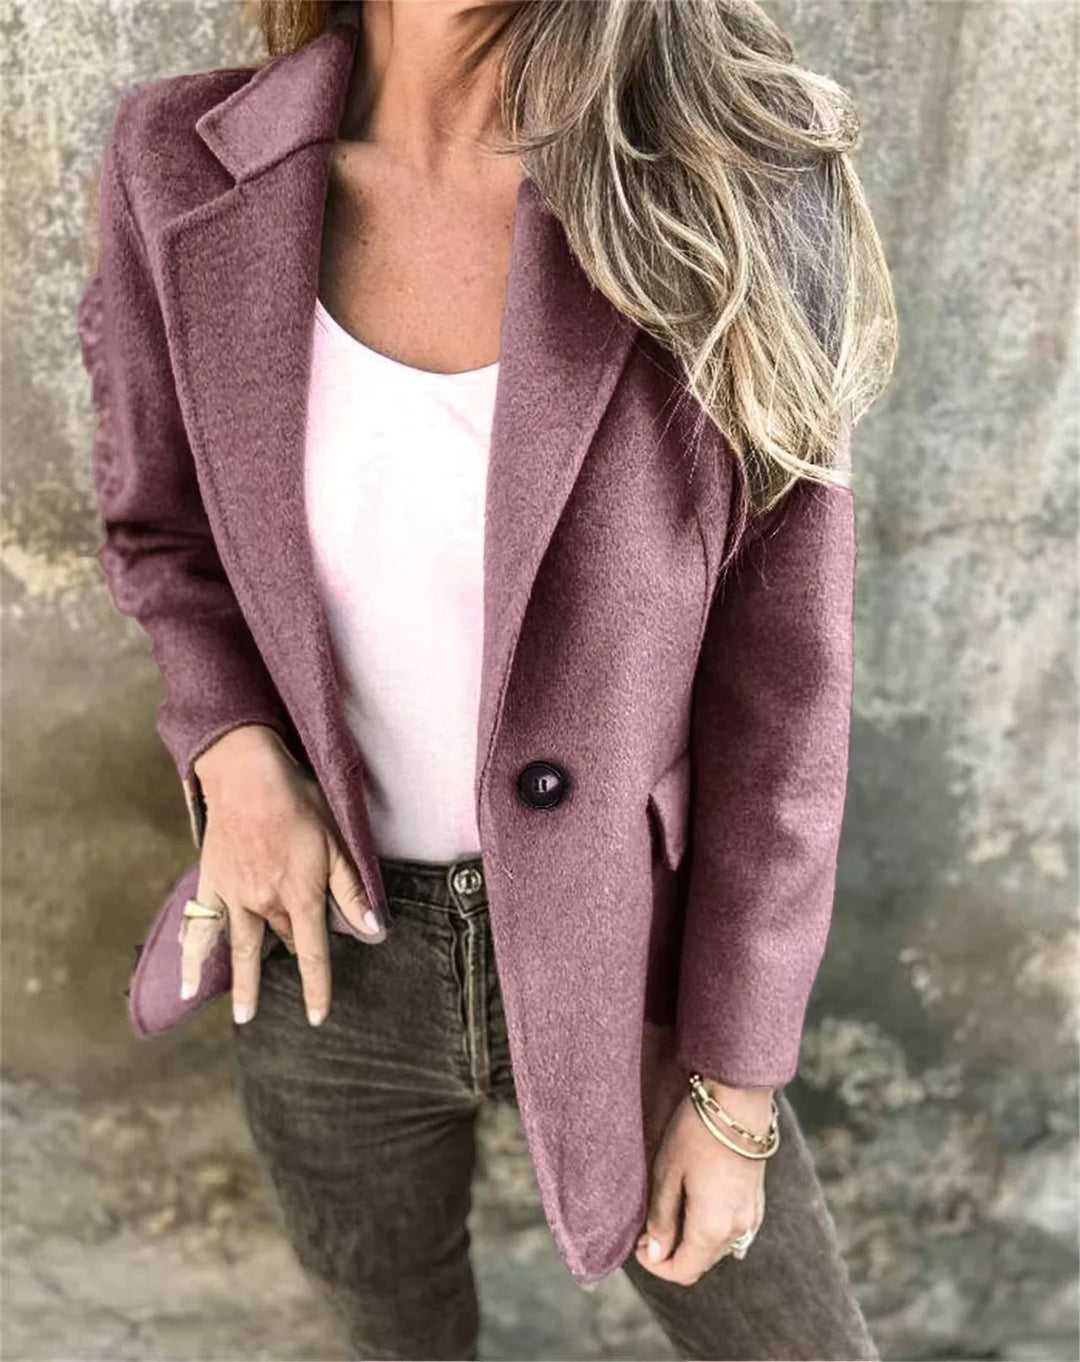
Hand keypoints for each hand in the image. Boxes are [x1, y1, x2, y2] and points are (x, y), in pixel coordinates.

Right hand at [180, 724, 386, 1026]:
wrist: (247, 776)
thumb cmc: (299, 802)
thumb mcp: (337, 842)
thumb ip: (353, 891)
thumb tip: (374, 930)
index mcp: (301, 895)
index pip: (313, 953)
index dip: (317, 987)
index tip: (318, 1016)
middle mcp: (266, 903)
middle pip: (284, 941)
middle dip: (293, 956)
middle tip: (295, 974)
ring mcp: (235, 896)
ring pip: (244, 946)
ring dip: (244, 981)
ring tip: (243, 1016)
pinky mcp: (211, 883)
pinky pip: (202, 927)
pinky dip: (194, 956)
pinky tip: (186, 984)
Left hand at [635, 1076, 770, 1284]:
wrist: (739, 1102)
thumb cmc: (698, 1133)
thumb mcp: (667, 1174)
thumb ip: (661, 1219)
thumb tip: (654, 1254)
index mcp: (712, 1228)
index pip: (683, 1270)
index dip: (656, 1265)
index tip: (637, 1244)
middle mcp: (737, 1230)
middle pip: (700, 1262)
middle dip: (672, 1253)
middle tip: (648, 1226)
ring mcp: (752, 1216)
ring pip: (717, 1248)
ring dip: (692, 1241)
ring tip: (670, 1212)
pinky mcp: (757, 1201)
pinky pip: (734, 1232)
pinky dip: (712, 1229)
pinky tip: (697, 1206)